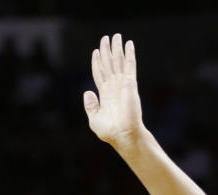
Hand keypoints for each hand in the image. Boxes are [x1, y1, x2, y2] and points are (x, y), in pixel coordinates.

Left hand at [83, 34, 143, 148]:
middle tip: (105, 38)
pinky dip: (129, 54)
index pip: (100, 74)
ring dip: (117, 48)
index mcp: (105, 95)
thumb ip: (90, 106)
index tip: (96, 51)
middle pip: (109, 64)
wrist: (123, 134)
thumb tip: (87, 92)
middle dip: (106, 51)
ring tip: (116, 36)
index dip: (97, 62)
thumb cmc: (110, 131)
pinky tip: (129, 44)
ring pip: (118, 62)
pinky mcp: (130, 83)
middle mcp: (114, 87)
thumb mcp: (94, 119)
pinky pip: (130, 65)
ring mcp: (122, 84)